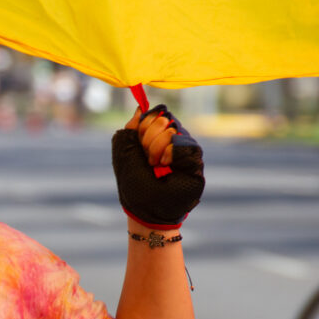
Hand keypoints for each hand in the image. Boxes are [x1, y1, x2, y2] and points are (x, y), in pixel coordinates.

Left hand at [112, 104, 204, 229]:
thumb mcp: (124, 155)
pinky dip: (170, 153)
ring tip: (155, 166)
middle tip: (147, 160)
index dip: (143, 126)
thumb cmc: (135, 186)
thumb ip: (130, 131)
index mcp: (153, 137)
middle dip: (148, 139)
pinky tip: (165, 166)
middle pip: (163, 119)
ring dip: (156, 148)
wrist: (147, 210)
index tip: (138, 144)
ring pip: (173, 130)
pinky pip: (184, 144)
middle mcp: (170, 140)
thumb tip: (140, 109)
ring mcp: (183, 149)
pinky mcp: (194, 160)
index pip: (153, 115)